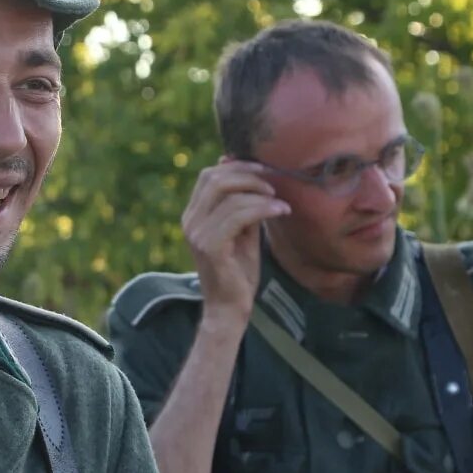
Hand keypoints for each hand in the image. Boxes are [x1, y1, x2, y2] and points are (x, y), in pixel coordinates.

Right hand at [181, 160, 287, 323]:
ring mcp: (198, 234)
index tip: (265, 169)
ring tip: (281, 203)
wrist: (230, 307)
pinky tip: (280, 211)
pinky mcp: (210, 247)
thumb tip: (257, 177)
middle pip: (215, 178)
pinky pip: (238, 215)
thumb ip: (244, 206)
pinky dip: (263, 209)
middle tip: (274, 182)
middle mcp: (190, 222)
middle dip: (249, 174)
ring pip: (229, 195)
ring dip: (260, 193)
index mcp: (194, 215)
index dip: (236, 166)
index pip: (209, 176)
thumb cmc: (238, 271)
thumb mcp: (243, 231)